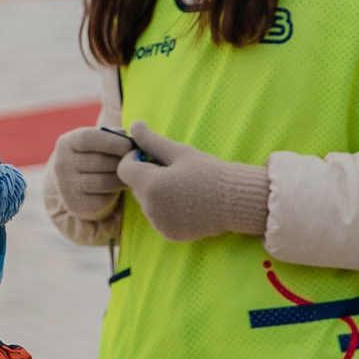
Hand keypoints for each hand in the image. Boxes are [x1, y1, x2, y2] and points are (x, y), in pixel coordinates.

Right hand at [48, 126, 132, 222]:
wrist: (79, 187)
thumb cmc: (97, 157)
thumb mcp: (98, 140)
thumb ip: (112, 131)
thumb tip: (137, 126)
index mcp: (66, 143)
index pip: (88, 139)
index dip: (112, 141)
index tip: (130, 145)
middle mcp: (62, 164)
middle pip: (99, 161)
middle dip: (122, 161)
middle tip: (137, 161)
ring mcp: (67, 186)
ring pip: (104, 181)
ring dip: (123, 177)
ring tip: (134, 172)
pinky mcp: (77, 204)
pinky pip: (104, 198)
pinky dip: (117, 192)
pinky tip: (123, 185)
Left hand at [116, 122, 270, 243]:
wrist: (235, 201)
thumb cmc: (209, 172)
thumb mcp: (180, 152)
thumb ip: (152, 140)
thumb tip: (134, 124)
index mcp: (151, 184)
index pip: (124, 169)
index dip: (134, 159)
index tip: (153, 156)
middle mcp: (150, 207)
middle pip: (135, 186)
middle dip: (148, 176)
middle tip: (174, 172)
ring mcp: (159, 223)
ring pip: (146, 203)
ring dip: (156, 194)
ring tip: (183, 188)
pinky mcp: (168, 234)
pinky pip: (157, 217)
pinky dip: (166, 210)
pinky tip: (186, 203)